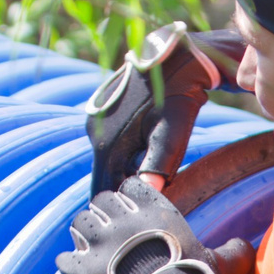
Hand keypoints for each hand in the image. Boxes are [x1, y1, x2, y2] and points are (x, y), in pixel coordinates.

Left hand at [55, 176, 250, 273]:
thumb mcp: (227, 261)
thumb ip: (233, 249)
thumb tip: (244, 245)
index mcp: (156, 211)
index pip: (129, 187)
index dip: (127, 198)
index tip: (130, 211)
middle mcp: (125, 220)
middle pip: (100, 201)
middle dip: (102, 213)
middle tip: (106, 230)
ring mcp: (103, 245)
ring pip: (79, 224)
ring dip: (82, 234)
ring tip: (88, 247)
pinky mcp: (88, 271)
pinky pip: (65, 259)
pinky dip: (67, 263)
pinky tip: (71, 267)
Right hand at [85, 22, 242, 194]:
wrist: (178, 55)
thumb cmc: (178, 95)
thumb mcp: (172, 131)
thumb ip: (158, 164)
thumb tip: (148, 192)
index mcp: (106, 142)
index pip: (102, 188)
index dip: (117, 205)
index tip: (132, 217)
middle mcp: (95, 131)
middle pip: (106, 175)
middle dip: (124, 188)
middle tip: (150, 200)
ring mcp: (99, 119)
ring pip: (111, 159)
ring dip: (128, 171)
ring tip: (153, 176)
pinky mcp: (106, 111)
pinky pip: (114, 143)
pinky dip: (128, 154)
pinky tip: (149, 151)